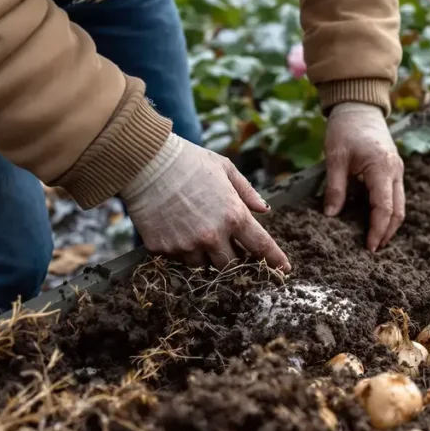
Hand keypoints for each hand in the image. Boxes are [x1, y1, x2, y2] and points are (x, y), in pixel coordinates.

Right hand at [121, 134, 289, 270]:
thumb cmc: (189, 161)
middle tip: (230, 248)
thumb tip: (265, 209)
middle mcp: (212, 235)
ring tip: (199, 234)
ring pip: (203, 266)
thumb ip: (247, 192)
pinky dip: (183, 251)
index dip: (274, 260)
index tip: (283, 269)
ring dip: (206, 256)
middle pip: (232, 266)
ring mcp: (186, 245)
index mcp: (234, 215)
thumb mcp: (225, 168)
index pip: (261, 246)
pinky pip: (178, 260)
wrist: (146, 162)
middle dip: (234, 260)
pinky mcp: (163, 249)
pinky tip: (178, 231)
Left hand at [323, 102, 404, 250]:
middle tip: (372, 249)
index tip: (369, 247)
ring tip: (374, 240)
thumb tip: (331, 215)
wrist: (359, 106)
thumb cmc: (345, 128)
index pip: (384, 208)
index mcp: (382, 168)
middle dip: (387, 232)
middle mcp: (395, 171)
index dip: (377, 230)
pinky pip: (394, 195)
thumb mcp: (335, 157)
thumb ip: (335, 187)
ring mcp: (396, 170)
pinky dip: (387, 211)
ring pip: (399, 205)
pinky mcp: (393, 169)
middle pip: (398, 211)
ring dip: (389, 224)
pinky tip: (373, 220)